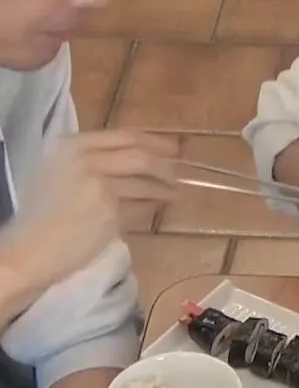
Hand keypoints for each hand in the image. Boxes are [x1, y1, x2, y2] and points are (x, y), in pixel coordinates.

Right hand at [3, 131, 179, 290]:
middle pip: (142, 157)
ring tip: (175, 192)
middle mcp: (88, 161)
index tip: (171, 146)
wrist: (29, 251)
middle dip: (166, 165)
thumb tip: (134, 156)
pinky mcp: (111, 213)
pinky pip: (140, 207)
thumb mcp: (58, 175)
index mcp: (73, 147)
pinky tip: (157, 207)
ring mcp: (101, 187)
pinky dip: (153, 206)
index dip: (154, 140)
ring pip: (146, 183)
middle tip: (179, 171)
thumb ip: (93, 162)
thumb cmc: (39, 215)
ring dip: (165, 188)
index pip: (125, 136)